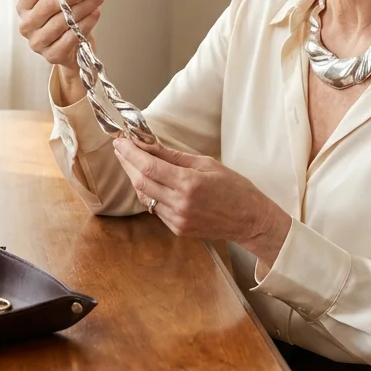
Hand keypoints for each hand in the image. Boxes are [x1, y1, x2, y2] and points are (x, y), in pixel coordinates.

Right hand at [16, 0, 104, 71]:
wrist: (69, 46)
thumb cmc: (62, 15)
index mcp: (23, 6)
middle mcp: (26, 25)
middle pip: (50, 4)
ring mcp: (37, 42)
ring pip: (61, 21)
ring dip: (84, 7)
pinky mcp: (51, 55)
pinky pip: (70, 38)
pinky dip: (85, 24)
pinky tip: (96, 13)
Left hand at [110, 138, 291, 263]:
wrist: (250, 220)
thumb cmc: (234, 187)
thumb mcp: (207, 164)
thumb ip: (174, 156)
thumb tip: (149, 145)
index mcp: (190, 183)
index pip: (149, 166)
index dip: (130, 153)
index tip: (120, 141)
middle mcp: (180, 204)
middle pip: (141, 182)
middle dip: (127, 163)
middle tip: (120, 148)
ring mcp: (177, 219)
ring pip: (144, 197)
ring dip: (135, 178)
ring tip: (131, 162)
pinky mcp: (177, 229)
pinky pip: (155, 209)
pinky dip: (148, 193)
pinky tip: (147, 181)